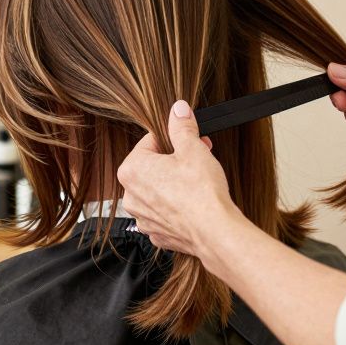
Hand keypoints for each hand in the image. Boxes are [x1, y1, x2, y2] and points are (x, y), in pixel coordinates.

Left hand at [117, 100, 244, 255]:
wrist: (214, 232)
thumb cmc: (201, 193)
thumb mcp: (193, 149)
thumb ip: (181, 126)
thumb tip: (178, 110)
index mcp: (132, 170)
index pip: (149, 142)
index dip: (173, 139)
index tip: (188, 141)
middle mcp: (131, 195)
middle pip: (152, 167)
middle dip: (174, 161)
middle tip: (197, 159)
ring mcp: (143, 218)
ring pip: (158, 191)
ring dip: (174, 183)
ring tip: (197, 182)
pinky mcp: (157, 234)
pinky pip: (164, 213)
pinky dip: (177, 207)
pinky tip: (194, 204)